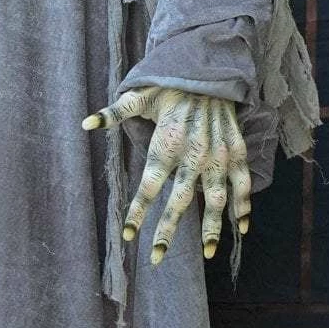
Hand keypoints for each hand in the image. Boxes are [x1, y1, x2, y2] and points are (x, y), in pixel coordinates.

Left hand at [82, 85, 250, 263]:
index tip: (128, 236)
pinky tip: (240, 229)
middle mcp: (194, 154)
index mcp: (167, 144)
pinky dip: (244, 207)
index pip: (148, 186)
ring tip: (208, 253)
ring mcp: (219, 155)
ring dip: (213, 228)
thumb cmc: (170, 87)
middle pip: (180, 200)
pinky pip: (243, 184)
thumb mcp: (140, 96)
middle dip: (168, 231)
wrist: (210, 70)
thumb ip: (114, 113)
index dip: (137, 212)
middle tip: (158, 257)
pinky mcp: (237, 152)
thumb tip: (84, 123)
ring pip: (217, 199)